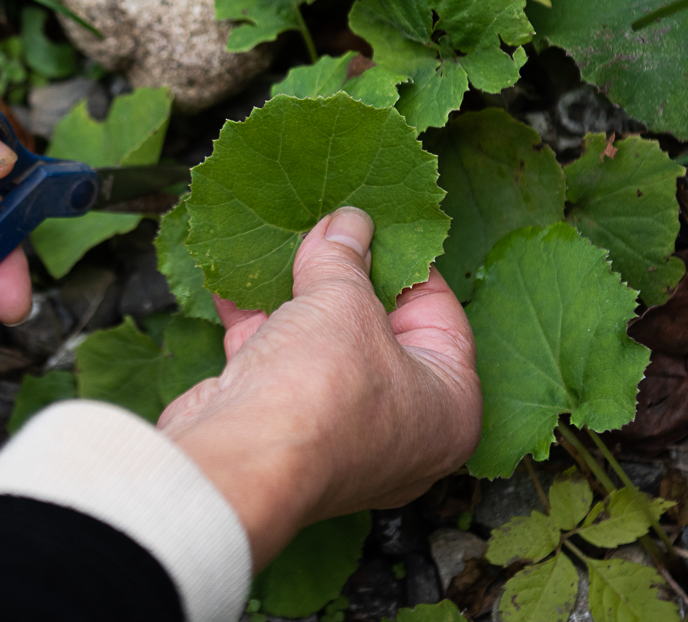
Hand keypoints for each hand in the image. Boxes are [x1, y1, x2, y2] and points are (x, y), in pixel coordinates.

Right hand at [157, 207, 480, 566]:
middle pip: (378, 331)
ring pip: (324, 348)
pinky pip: (281, 367)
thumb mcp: (343, 301)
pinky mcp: (286, 434)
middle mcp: (404, 431)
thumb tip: (349, 224)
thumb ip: (345, 257)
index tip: (377, 223)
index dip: (406, 262)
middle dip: (346, 277)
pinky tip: (237, 283)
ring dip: (298, 298)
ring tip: (281, 245)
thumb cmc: (321, 392)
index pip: (441, 315)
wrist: (241, 465)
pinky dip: (260, 326)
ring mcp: (341, 436)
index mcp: (450, 407)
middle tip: (328, 229)